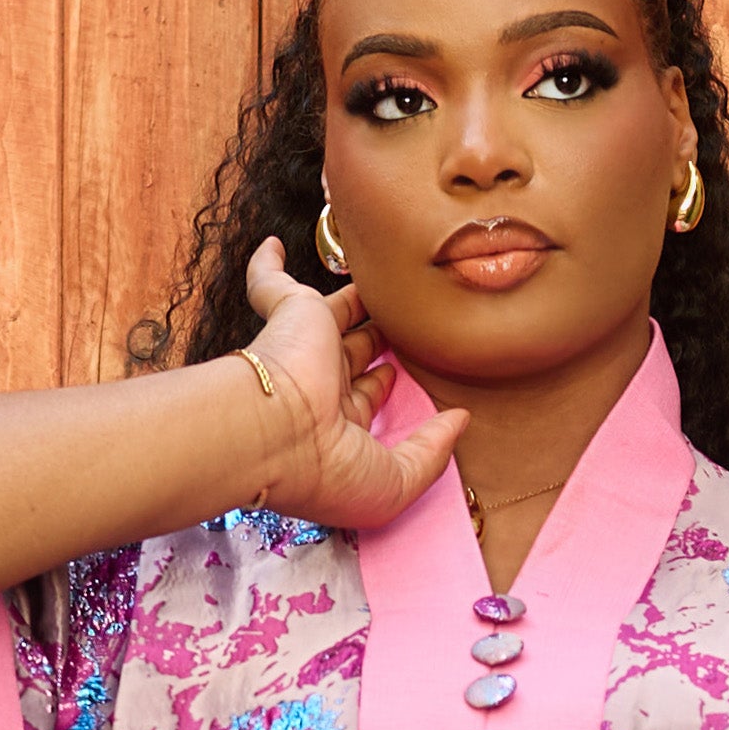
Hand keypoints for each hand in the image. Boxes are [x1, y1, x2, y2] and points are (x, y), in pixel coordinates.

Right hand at [235, 236, 467, 534]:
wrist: (275, 436)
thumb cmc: (328, 471)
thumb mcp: (396, 483)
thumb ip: (431, 452)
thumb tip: (460, 421)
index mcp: (337, 428)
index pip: (365, 399)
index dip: (383, 386)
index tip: (400, 375)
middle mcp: (319, 388)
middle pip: (355, 354)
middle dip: (375, 342)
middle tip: (403, 326)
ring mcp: (307, 349)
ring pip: (335, 314)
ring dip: (354, 301)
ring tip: (382, 283)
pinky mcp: (294, 314)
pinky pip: (271, 283)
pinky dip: (268, 264)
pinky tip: (273, 246)